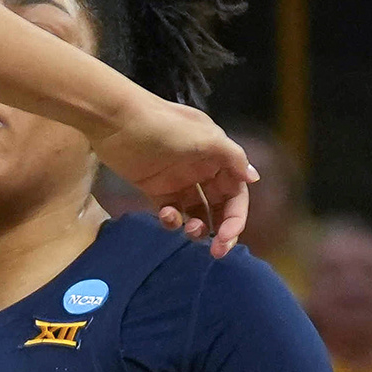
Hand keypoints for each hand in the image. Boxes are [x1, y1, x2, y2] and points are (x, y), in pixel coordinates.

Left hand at [94, 98, 251, 255]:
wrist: (117, 120)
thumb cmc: (165, 126)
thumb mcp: (206, 138)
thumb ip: (232, 159)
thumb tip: (254, 178)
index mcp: (218, 156)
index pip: (236, 192)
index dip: (236, 217)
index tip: (227, 237)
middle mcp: (202, 169)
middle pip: (219, 206)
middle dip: (221, 229)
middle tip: (216, 251)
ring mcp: (178, 180)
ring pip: (196, 212)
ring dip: (197, 226)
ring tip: (190, 231)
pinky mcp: (155, 188)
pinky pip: (171, 211)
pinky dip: (172, 219)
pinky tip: (166, 215)